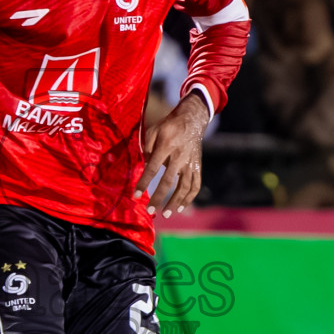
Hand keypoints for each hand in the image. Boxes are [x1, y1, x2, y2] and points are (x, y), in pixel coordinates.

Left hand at [134, 92, 208, 218]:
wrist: (192, 120)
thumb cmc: (168, 126)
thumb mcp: (153, 131)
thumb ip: (148, 149)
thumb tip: (146, 168)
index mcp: (166, 146)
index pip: (153, 168)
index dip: (144, 183)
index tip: (136, 195)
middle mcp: (180, 157)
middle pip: (168, 181)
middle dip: (158, 198)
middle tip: (149, 210)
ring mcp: (191, 163)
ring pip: (184, 187)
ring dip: (175, 202)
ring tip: (166, 214)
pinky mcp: (198, 167)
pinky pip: (195, 185)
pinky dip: (189, 198)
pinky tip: (180, 207)